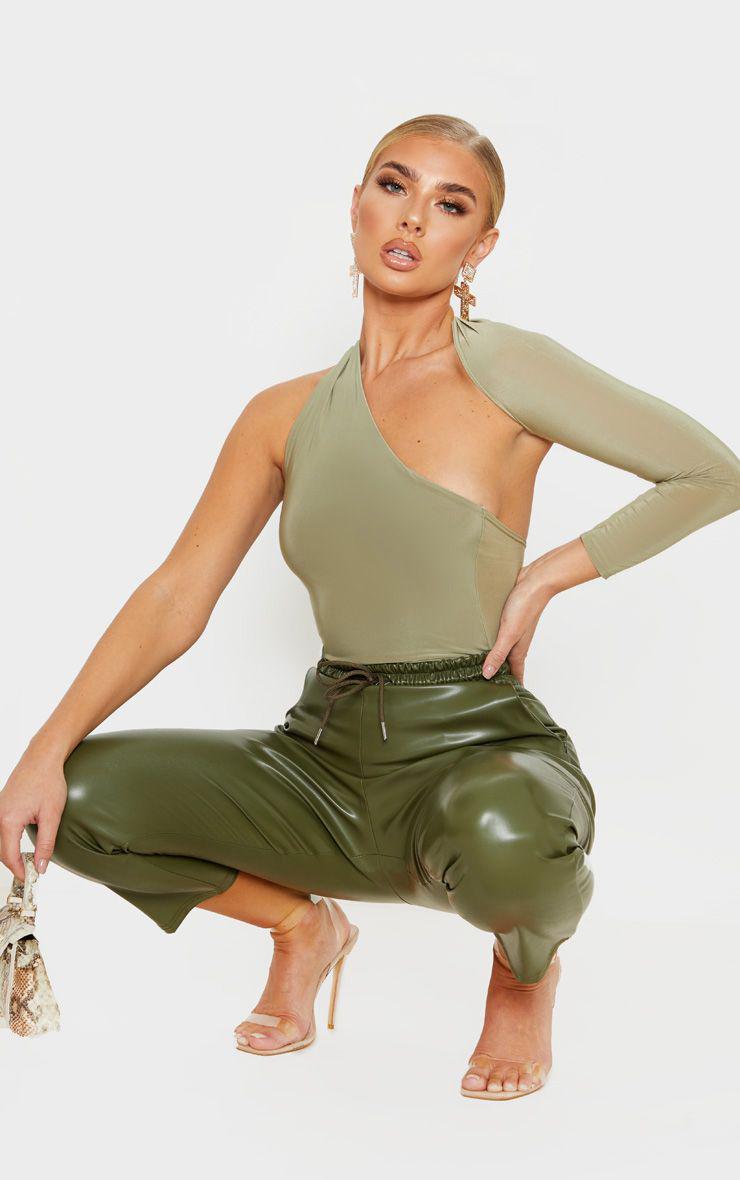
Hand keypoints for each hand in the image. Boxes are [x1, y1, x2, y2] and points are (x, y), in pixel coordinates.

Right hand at [0, 746, 67, 880]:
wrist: (42, 758)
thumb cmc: (48, 781)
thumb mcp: (52, 815)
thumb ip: (46, 844)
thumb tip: (41, 866)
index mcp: (8, 820)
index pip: (8, 855)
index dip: (18, 870)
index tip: (28, 879)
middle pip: (1, 850)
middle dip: (13, 864)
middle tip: (29, 873)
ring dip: (10, 853)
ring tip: (26, 862)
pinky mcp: (1, 805)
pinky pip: (0, 829)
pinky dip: (7, 841)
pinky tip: (19, 846)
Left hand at [482, 565, 554, 683]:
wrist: (534, 581)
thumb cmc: (525, 606)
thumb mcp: (508, 633)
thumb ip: (498, 654)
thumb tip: (487, 674)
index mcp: (518, 649)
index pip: (516, 673)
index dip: (512, 686)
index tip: (505, 699)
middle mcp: (516, 642)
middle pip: (508, 663)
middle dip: (500, 674)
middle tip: (486, 685)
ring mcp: (513, 630)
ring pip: (503, 648)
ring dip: (495, 657)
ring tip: (480, 665)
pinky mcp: (508, 618)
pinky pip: (499, 634)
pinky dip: (491, 640)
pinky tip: (481, 639)